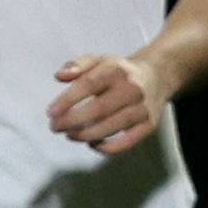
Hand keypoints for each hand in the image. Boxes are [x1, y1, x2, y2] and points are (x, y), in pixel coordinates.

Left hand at [47, 53, 167, 156]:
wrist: (156, 76)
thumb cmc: (118, 71)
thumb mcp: (98, 60)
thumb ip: (77, 65)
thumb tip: (59, 76)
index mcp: (116, 70)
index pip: (88, 85)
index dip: (67, 100)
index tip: (50, 112)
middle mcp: (132, 88)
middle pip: (99, 109)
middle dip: (73, 121)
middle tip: (55, 127)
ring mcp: (142, 108)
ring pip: (112, 127)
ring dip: (86, 135)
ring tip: (69, 135)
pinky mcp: (149, 125)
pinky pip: (127, 142)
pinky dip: (107, 148)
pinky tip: (92, 144)